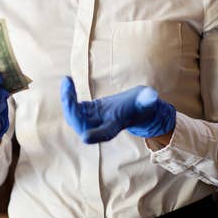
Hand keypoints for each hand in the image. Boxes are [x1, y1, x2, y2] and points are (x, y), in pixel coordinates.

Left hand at [60, 77, 175, 142]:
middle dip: (73, 112)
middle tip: (67, 93)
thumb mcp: (146, 100)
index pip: (105, 134)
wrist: (135, 107)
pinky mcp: (86, 112)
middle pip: (82, 126)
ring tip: (67, 82)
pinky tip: (67, 81)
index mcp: (116, 125)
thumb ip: (147, 99)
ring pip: (74, 117)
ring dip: (68, 102)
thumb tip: (151, 95)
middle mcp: (100, 126)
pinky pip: (73, 106)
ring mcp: (91, 120)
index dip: (96, 135)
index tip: (85, 137)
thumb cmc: (142, 104)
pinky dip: (68, 95)